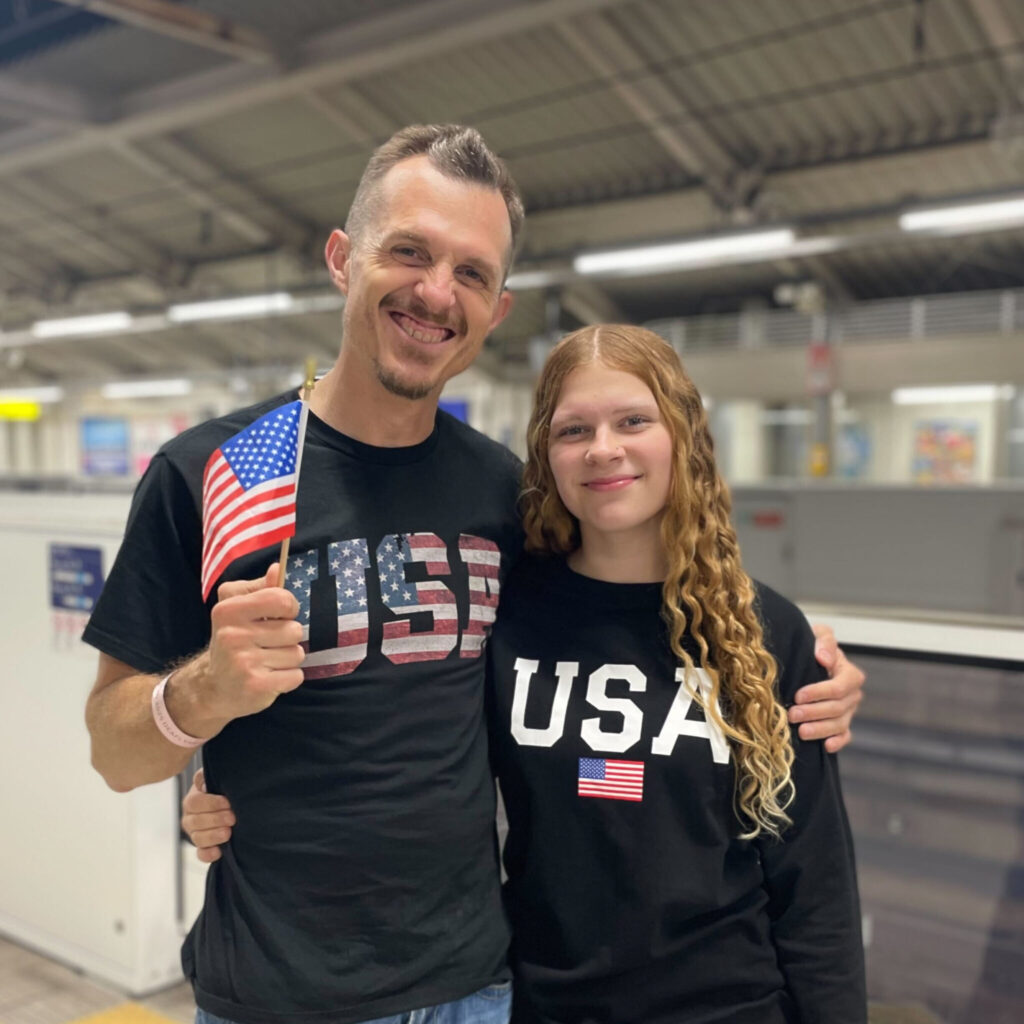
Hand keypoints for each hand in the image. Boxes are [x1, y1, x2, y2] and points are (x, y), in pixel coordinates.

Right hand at [168, 563, 304, 735]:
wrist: (214, 686)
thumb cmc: (235, 641)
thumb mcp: (240, 609)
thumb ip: (261, 588)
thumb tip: (276, 568)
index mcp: (228, 610)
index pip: (281, 599)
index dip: (289, 607)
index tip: (281, 615)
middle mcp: (232, 635)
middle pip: (294, 630)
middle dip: (289, 637)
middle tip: (269, 644)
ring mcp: (243, 662)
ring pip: (297, 653)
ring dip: (289, 659)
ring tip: (268, 661)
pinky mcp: (255, 686)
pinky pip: (296, 676)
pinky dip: (289, 678)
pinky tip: (270, 677)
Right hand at [181, 769, 235, 863]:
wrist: (232, 806)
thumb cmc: (223, 791)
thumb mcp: (217, 780)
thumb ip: (206, 778)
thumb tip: (203, 781)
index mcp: (193, 800)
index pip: (195, 802)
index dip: (211, 803)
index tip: (228, 802)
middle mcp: (190, 817)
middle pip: (195, 821)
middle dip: (215, 819)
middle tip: (232, 817)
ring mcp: (195, 834)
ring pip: (197, 838)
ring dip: (213, 836)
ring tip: (228, 833)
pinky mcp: (203, 848)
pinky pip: (201, 854)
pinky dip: (209, 854)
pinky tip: (219, 851)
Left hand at [788, 624, 865, 752]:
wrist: (809, 659)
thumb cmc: (813, 646)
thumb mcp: (819, 635)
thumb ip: (824, 641)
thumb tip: (823, 658)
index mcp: (849, 674)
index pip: (839, 687)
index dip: (819, 693)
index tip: (798, 695)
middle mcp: (852, 694)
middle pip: (837, 708)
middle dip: (814, 713)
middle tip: (792, 715)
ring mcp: (848, 711)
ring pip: (839, 724)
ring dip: (820, 729)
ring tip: (801, 732)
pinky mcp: (842, 724)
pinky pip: (845, 736)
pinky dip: (837, 742)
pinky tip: (825, 746)